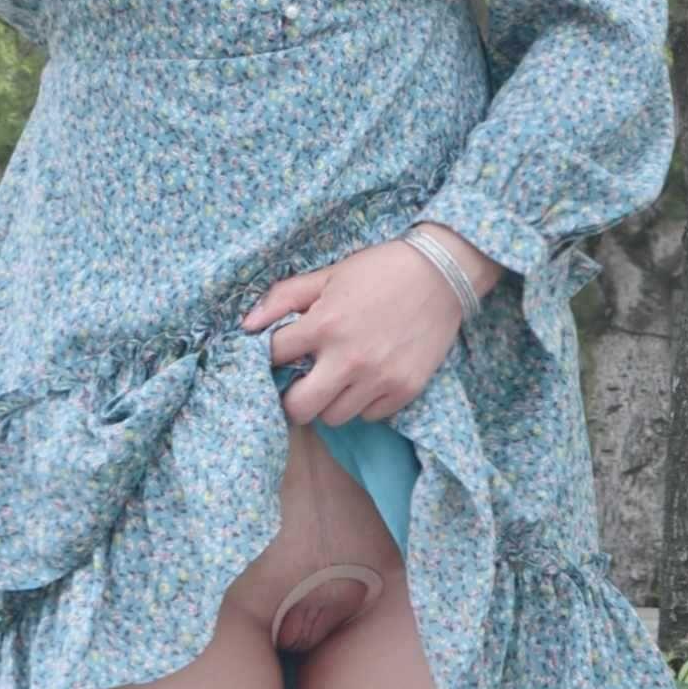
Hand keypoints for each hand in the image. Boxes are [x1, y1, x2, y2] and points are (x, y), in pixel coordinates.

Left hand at [241, 229, 495, 422]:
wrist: (441, 274)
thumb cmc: (379, 271)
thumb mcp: (328, 274)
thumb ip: (283, 298)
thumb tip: (246, 325)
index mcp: (324, 325)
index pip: (274, 358)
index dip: (270, 357)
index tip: (280, 356)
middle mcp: (348, 358)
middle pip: (300, 408)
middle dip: (293, 398)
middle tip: (302, 384)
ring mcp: (379, 378)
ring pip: (334, 418)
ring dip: (330, 401)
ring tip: (338, 378)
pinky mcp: (405, 390)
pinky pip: (369, 416)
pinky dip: (363, 403)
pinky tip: (368, 378)